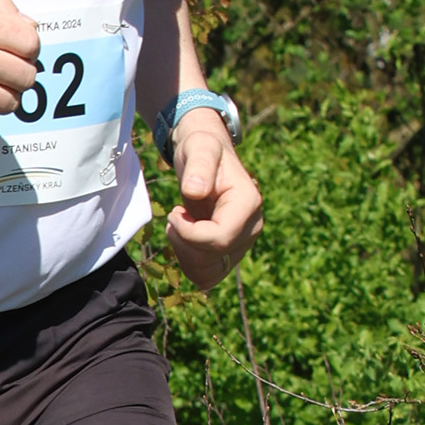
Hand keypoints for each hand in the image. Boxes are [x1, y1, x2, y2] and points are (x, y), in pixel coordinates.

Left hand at [165, 116, 261, 290]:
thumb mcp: (199, 148)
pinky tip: (183, 239)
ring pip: (208, 273)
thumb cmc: (201, 149)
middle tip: (174, 216)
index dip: (189, 233)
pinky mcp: (229, 254)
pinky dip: (188, 263)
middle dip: (183, 242)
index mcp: (248, 203)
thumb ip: (199, 166)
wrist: (204, 157)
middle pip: (212, 257)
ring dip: (183, 254)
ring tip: (179, 226)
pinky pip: (207, 277)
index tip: (173, 212)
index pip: (220, 238)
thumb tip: (195, 191)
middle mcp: (251, 227)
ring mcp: (241, 243)